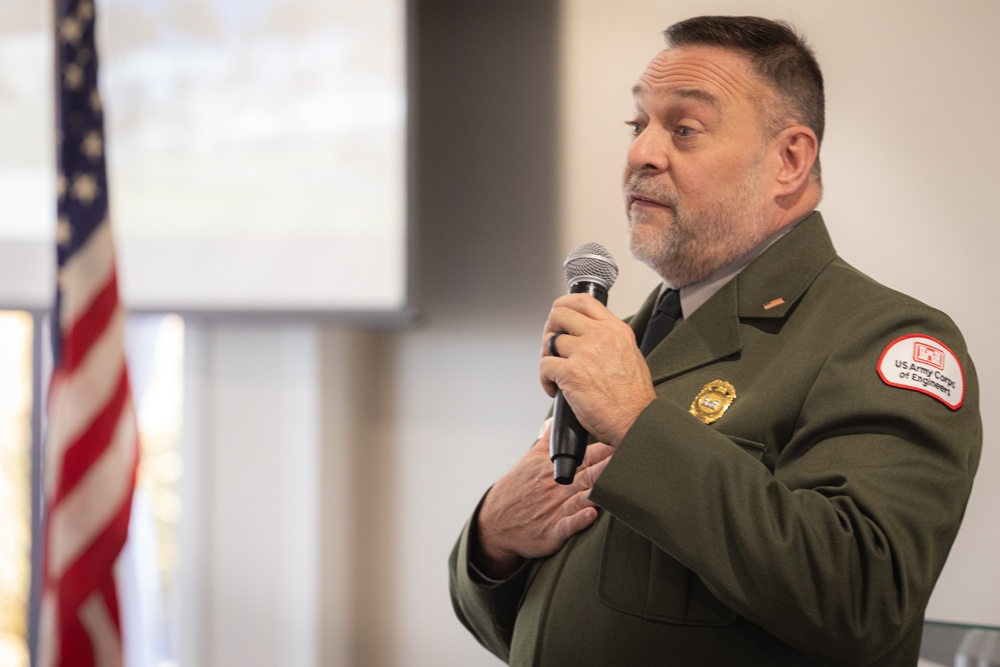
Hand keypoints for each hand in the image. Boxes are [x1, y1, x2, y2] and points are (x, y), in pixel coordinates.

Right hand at [474, 420, 613, 579]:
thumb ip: (547, 442)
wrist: (495, 523)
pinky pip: (567, 525)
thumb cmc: (514, 492)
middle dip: (610, 466)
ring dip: (600, 491)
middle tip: (632, 456)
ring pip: (582, 497)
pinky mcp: (551, 532)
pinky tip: (591, 515)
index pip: (585, 455)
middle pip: (589, 474)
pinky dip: (579, 520)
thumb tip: (554, 421)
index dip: (606, 448)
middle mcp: (557, 488)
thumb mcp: (528, 461)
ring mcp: (554, 509)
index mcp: (554, 469)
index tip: (624, 438)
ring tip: (618, 484)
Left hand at [540, 293, 656, 445]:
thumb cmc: (633, 398)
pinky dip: (545, 379)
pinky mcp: (571, 372)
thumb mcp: (630, 355)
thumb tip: (586, 337)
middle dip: (550, 329)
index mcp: (616, 330)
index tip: (558, 315)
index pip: (583, 301)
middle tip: (552, 347)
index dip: (563, 305)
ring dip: (547, 357)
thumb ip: (609, 341)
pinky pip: (544, 366)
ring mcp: (585, 352)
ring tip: (555, 373)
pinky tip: (555, 389)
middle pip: (560, 314)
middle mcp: (601, 336)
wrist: (636, 421)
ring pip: (550, 340)